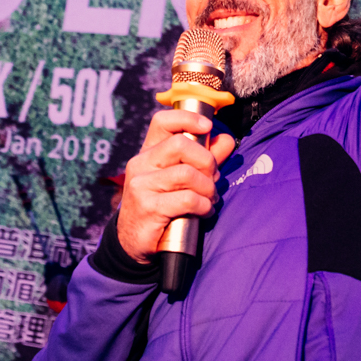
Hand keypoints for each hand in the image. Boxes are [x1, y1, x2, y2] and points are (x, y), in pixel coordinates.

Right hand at [116, 109, 236, 263]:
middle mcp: (141, 164)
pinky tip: (204, 212)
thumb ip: (204, 159)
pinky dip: (204, 206)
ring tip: (210, 199)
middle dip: (206, 161)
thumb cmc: (162, 206)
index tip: (208, 126)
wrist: (134, 242)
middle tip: (213, 178)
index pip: (163, 121)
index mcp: (148, 152)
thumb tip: (226, 139)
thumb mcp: (182, 179)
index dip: (187, 118)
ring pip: (187, 174)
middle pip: (180, 144)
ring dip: (208, 188)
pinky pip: (187, 199)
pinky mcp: (148, 207)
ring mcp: (141, 185)